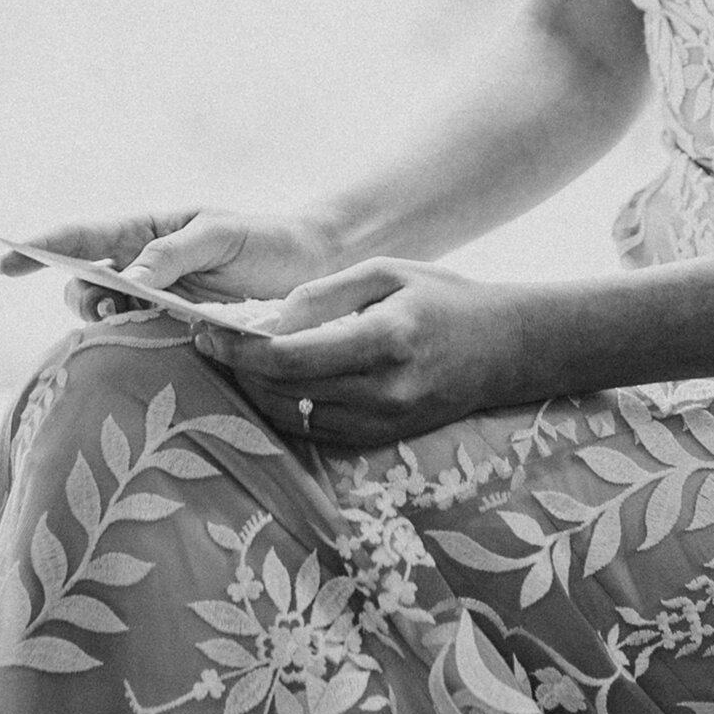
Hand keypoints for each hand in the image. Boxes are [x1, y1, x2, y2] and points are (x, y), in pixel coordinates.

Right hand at [0, 207, 339, 322]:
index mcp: (147, 231)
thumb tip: (126, 276)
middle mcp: (143, 268)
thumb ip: (173, 253)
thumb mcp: (221, 235)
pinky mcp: (176, 335)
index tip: (4, 261)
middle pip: (84, 287)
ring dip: (111, 325)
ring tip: (139, 323)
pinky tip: (156, 344)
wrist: (311, 272)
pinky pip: (138, 346)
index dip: (41, 248)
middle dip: (83, 298)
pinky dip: (135, 348)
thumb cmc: (265, 241)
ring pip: (107, 320)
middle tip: (112, 308)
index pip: (82, 237)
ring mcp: (157, 304)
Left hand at [193, 259, 537, 450]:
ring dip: (255, 392)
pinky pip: (316, 430)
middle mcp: (384, 392)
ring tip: (232, 360)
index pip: (291, 357)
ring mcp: (385, 423)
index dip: (239, 349)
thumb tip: (269, 320)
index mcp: (385, 340)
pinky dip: (285, 407)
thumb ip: (325, 293)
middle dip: (237, 369)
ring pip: (295, 417)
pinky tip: (270, 382)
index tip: (207, 331)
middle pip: (285, 392)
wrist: (506, 349)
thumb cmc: (443, 299)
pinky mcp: (383, 440)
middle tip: (208, 342)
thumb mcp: (387, 274)